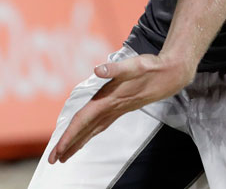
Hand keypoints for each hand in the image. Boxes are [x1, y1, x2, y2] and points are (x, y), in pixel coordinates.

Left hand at [48, 52, 194, 163]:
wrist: (171, 75)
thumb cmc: (152, 68)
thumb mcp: (134, 64)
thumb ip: (115, 68)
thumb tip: (98, 70)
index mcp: (108, 99)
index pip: (84, 121)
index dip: (70, 136)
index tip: (58, 150)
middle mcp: (111, 107)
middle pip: (86, 130)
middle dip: (69, 146)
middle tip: (54, 160)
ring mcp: (116, 110)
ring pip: (93, 130)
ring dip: (78, 142)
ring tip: (64, 155)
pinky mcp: (120, 108)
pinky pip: (100, 125)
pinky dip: (89, 133)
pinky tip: (85, 137)